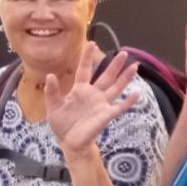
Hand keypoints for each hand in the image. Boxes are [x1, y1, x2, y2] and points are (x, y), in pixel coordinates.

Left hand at [46, 43, 138, 160]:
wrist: (70, 142)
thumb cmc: (62, 124)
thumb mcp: (53, 107)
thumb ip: (52, 92)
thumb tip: (50, 75)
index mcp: (80, 90)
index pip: (85, 70)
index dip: (88, 57)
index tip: (92, 43)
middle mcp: (93, 94)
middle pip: (106, 76)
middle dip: (115, 65)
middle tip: (124, 53)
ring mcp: (102, 104)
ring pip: (116, 88)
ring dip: (125, 78)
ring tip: (135, 66)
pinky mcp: (106, 115)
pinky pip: (120, 107)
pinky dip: (129, 102)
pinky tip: (136, 94)